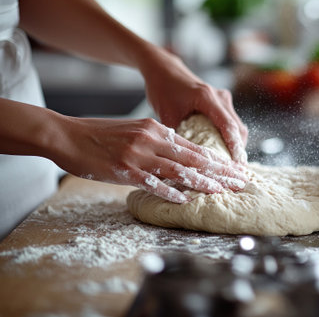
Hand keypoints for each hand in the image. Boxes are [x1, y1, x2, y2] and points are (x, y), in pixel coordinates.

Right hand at [53, 116, 247, 202]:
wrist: (68, 135)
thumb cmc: (101, 134)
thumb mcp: (134, 130)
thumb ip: (156, 140)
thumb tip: (176, 154)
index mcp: (155, 129)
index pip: (194, 146)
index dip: (217, 158)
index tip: (233, 167)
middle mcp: (152, 140)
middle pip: (194, 157)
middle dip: (220, 171)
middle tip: (240, 181)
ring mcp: (139, 155)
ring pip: (179, 170)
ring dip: (203, 182)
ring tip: (222, 192)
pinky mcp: (125, 170)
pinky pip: (153, 183)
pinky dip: (170, 192)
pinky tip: (185, 200)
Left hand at [137, 45, 247, 163]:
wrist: (164, 69)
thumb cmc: (163, 88)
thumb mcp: (166, 113)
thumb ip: (177, 135)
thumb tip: (181, 160)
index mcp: (207, 98)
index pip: (228, 126)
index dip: (234, 147)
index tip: (237, 164)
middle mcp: (220, 97)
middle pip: (238, 128)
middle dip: (238, 151)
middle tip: (236, 172)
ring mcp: (222, 99)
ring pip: (237, 126)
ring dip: (236, 146)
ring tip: (231, 167)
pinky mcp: (220, 103)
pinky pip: (231, 123)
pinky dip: (230, 138)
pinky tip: (224, 153)